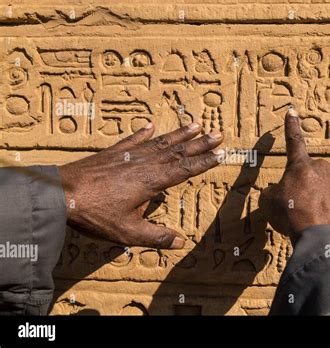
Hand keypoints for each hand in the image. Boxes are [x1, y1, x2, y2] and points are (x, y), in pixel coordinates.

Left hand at [59, 123, 224, 248]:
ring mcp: (129, 156)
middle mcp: (145, 163)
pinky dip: (143, 132)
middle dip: (200, 143)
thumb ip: (156, 236)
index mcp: (153, 180)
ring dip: (179, 134)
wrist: (61, 194)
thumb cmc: (96, 213)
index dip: (205, 161)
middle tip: (218, 133)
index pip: (186, 168)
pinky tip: (151, 125)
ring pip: (160, 142)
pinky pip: (133, 140)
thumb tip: (181, 242)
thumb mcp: (128, 232)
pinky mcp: (114, 153)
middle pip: (178, 151)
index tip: (221, 153)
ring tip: (195, 125)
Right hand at [259, 109, 329, 238]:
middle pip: (309, 172)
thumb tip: (276, 192)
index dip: (291, 127)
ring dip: (317, 195)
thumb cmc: (291, 215)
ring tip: (310, 215)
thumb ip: (272, 192)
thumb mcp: (268, 203)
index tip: (292, 112)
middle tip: (297, 204)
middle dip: (303, 183)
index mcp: (300, 165)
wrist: (321, 236)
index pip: (293, 141)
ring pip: (324, 184)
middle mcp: (322, 168)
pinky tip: (324, 218)